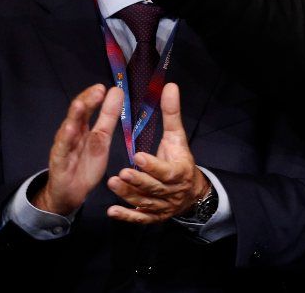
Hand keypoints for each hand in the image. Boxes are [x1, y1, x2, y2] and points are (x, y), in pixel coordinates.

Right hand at [32, 84, 123, 215]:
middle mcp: (71, 134)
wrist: (70, 193)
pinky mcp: (60, 163)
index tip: (105, 86)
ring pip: (67, 129)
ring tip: (80, 103)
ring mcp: (64, 147)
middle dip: (86, 101)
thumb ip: (108, 117)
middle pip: (77, 115)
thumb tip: (117, 91)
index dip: (94, 97)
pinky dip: (65, 140)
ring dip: (73, 117)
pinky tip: (70, 129)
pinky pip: (62, 150)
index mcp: (82, 128)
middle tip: (98, 89)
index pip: (87, 108)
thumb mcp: (101, 139)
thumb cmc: (85, 164)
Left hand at [106, 83, 209, 223]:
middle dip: (138, 181)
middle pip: (154, 188)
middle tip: (121, 173)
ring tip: (113, 183)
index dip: (153, 165)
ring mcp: (162, 206)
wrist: (191, 191)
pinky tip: (112, 211)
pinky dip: (126, 216)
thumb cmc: (181, 160)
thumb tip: (170, 87)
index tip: (138, 156)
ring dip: (128, 195)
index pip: (166, 170)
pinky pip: (139, 218)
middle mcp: (171, 191)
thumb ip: (172, 113)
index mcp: (179, 172)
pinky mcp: (153, 216)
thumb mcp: (178, 136)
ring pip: (144, 202)